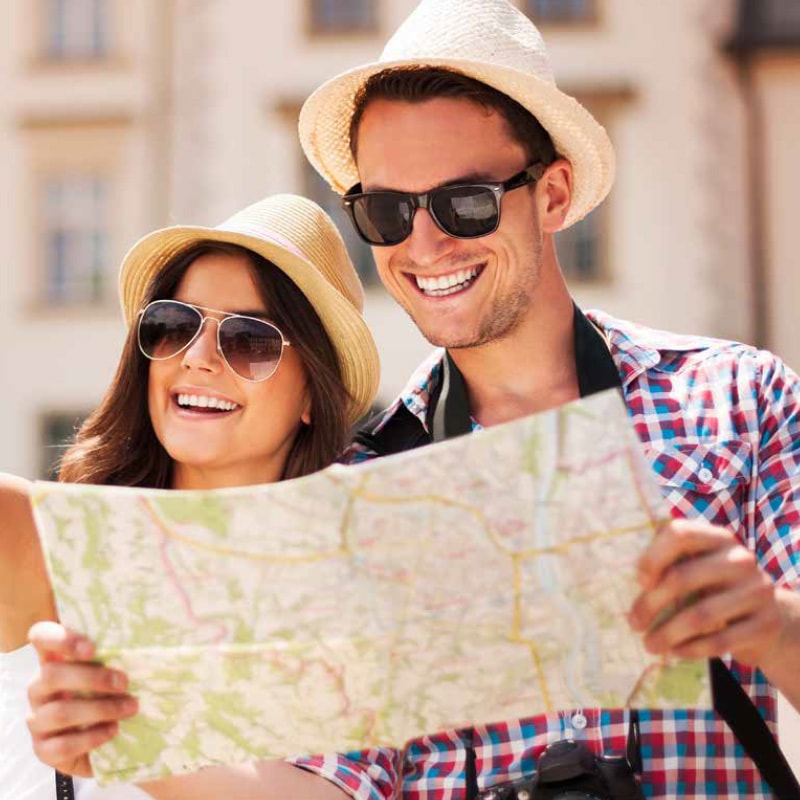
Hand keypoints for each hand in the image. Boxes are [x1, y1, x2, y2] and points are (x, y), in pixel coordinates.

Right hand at [27, 621, 137, 776]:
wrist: (107, 745)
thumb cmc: (110, 695)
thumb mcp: (111, 672)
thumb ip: (117, 656)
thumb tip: (150, 642)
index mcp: (54, 660)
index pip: (41, 637)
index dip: (60, 639)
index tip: (92, 649)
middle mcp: (39, 688)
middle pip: (51, 675)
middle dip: (92, 677)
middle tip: (125, 682)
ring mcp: (37, 720)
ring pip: (59, 712)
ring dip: (100, 709)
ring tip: (131, 707)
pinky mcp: (43, 750)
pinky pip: (62, 744)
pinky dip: (92, 736)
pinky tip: (113, 729)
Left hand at [628, 518, 781, 666]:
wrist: (767, 615)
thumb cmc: (715, 587)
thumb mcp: (696, 567)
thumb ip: (669, 564)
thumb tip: (631, 581)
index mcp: (717, 537)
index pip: (679, 534)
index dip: (654, 557)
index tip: (640, 582)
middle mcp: (740, 559)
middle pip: (682, 577)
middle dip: (650, 604)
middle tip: (634, 623)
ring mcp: (758, 591)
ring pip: (700, 615)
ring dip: (667, 633)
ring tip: (649, 644)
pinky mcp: (765, 625)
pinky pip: (720, 641)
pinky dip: (691, 648)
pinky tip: (675, 652)